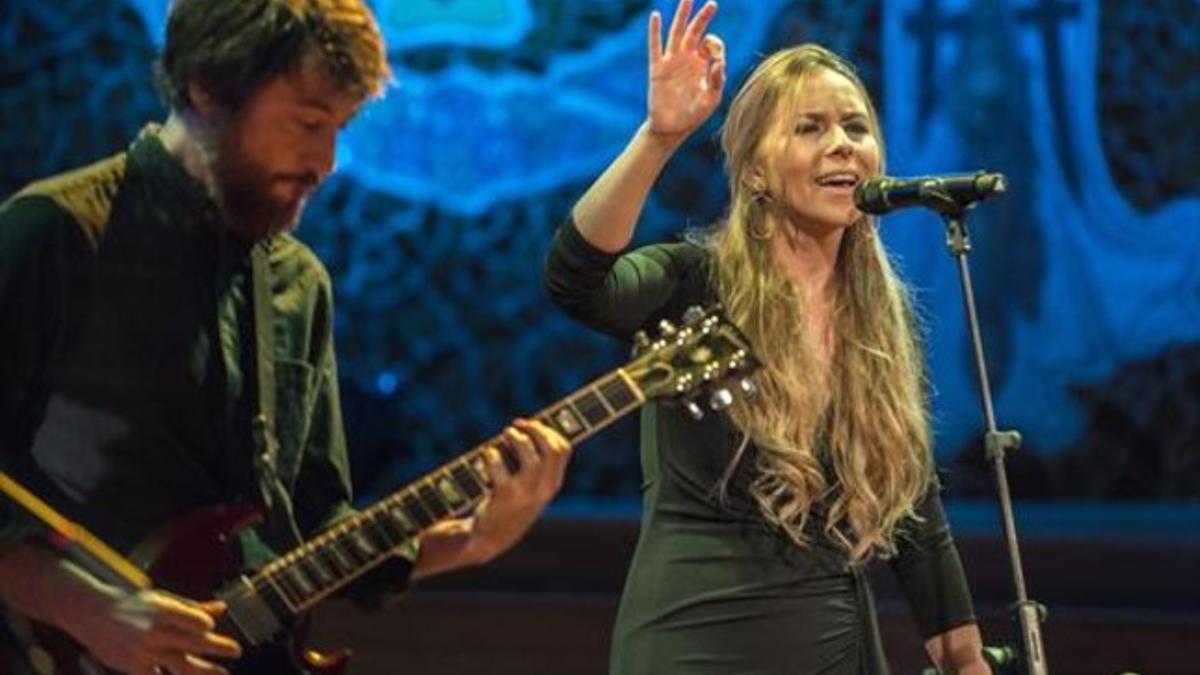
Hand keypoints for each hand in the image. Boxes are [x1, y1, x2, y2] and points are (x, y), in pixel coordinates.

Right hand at [62, 587, 240, 674]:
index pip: (192, 620)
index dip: (204, 625)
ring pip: (179, 665)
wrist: (91, 612)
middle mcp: (154, 631)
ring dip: (203, 670)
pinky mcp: (132, 666)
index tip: (213, 629)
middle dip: (217, 648)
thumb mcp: (162, 599)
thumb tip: (221, 609)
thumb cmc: (132, 603)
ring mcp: (143, 651)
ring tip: (222, 673)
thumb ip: (192, 607)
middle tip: (236, 651)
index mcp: (162, 609)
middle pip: (192, 643)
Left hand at [468, 418, 572, 562]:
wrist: (489, 539)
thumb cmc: (508, 508)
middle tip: (518, 425)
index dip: (548, 430)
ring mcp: (526, 493)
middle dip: (536, 430)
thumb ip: (534, 466)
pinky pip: (500, 465)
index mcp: (553, 485)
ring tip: (505, 434)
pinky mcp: (505, 496)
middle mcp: (544, 489)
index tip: (532, 424)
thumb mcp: (529, 490)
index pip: (564, 449)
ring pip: (530, 456)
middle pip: (552, 449)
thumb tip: (526, 429)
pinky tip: (487, 455)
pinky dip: (492, 455)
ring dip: (517, 438)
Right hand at [647, 0, 725, 142]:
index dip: (716, 47)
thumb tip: (720, 62)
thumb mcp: (711, 100)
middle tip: (713, 3)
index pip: (712, 45)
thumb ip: (717, 81)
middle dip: (704, 17)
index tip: (716, 59)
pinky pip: (655, 47)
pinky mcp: (657, 69)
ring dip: (682, 16)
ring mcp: (672, 62)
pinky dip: (655, 31)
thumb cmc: (693, 115)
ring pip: (677, 33)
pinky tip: (656, 16)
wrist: (671, 128)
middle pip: (696, 32)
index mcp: (703, 65)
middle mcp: (688, 59)